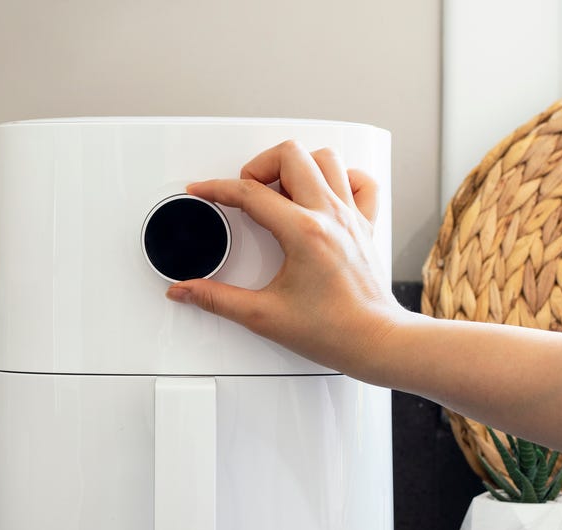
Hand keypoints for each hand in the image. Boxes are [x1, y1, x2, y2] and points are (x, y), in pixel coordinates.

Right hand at [166, 140, 407, 377]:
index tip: (203, 190)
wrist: (375, 341)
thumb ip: (217, 299)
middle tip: (246, 190)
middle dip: (259, 165)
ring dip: (297, 165)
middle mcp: (330, 216)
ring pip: (326, 158)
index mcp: (304, 233)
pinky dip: (340, 177)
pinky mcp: (365, 225)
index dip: (217, 188)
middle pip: (291, 155)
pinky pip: (360, 181)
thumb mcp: (263, 315)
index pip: (251, 193)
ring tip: (279, 189)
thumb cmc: (333, 331)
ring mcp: (351, 216)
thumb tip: (186, 290)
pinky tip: (322, 193)